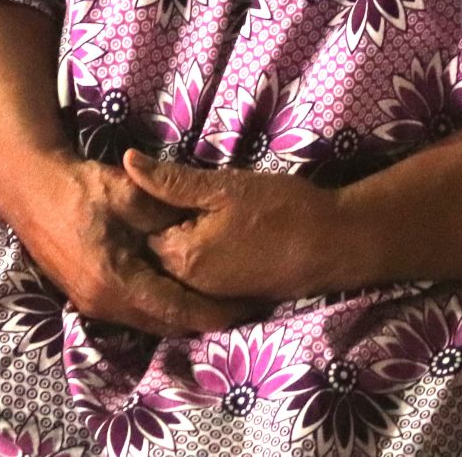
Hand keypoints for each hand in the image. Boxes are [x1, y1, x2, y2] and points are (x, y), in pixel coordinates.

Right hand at [0, 150, 259, 337]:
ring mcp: (91, 304)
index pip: (178, 310)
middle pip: (165, 322)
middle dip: (203, 316)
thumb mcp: (129, 193)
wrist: (28, 185)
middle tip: (241, 303)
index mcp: (116, 284)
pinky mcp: (85, 295)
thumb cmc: (78, 187)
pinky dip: (158, 303)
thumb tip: (206, 229)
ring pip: (148, 318)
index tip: (248, 305)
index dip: (216, 311)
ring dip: (180, 310)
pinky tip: (176, 286)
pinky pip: (132, 310)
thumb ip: (168, 215)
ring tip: (216, 297)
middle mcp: (103, 305)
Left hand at [121, 150, 338, 303]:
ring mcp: (212, 297)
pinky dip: (200, 257)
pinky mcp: (231, 298)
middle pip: (156, 252)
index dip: (143, 203)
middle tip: (180, 191)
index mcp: (181, 257)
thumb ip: (172, 180)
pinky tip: (217, 232)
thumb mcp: (223, 187)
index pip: (139, 230)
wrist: (334, 244)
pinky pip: (200, 278)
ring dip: (181, 240)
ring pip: (178, 266)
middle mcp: (190, 286)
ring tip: (200, 209)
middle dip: (159, 224)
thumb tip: (127, 162)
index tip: (157, 181)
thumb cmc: (280, 209)